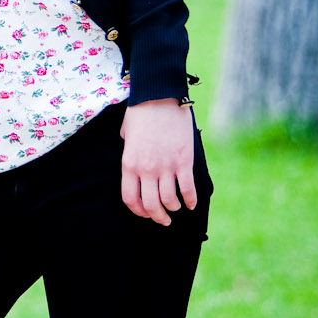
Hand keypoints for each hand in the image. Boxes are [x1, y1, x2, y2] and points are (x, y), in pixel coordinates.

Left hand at [119, 98, 197, 225]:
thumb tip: (135, 162)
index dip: (138, 211)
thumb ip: (129, 152)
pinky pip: (188, 189)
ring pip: (170, 200)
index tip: (145, 214)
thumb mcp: (126, 134)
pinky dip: (191, 200)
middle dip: (158, 217)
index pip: (130, 198)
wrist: (159, 97)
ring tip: (177, 208)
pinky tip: (192, 203)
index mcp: (129, 164)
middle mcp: (146, 169)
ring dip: (174, 208)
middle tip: (163, 220)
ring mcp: (166, 166)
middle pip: (151, 205)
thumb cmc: (141, 113)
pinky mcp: (183, 161)